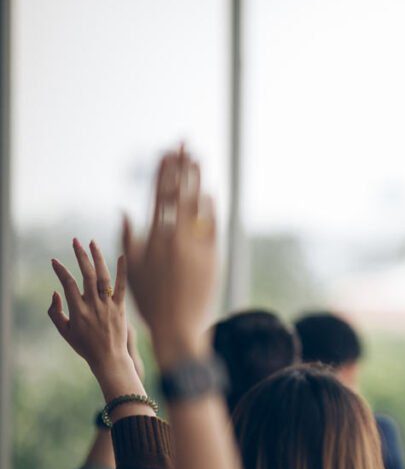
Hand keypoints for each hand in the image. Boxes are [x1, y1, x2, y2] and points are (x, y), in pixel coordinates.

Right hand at [49, 239, 144, 401]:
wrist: (109, 359)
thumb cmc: (85, 346)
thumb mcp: (65, 331)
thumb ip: (55, 312)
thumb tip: (55, 292)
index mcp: (77, 311)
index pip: (68, 284)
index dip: (61, 270)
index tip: (55, 260)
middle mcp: (93, 305)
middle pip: (86, 274)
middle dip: (80, 255)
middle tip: (74, 241)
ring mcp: (108, 306)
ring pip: (103, 277)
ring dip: (97, 258)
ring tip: (92, 243)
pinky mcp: (121, 308)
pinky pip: (122, 287)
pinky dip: (122, 271)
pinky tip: (122, 256)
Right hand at [123, 145, 217, 368]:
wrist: (178, 325)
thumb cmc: (150, 300)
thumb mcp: (133, 267)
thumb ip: (130, 237)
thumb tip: (126, 211)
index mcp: (153, 237)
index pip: (158, 194)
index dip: (163, 171)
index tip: (165, 152)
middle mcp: (175, 237)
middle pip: (179, 192)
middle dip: (182, 165)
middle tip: (185, 143)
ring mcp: (196, 245)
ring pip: (198, 204)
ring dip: (198, 179)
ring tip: (199, 159)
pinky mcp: (213, 255)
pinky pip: (213, 225)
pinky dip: (211, 207)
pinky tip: (210, 192)